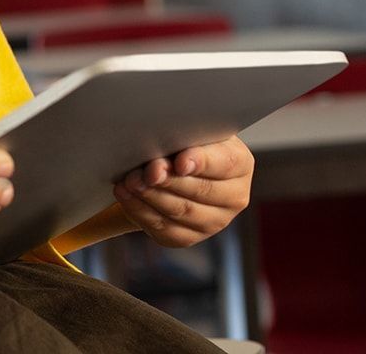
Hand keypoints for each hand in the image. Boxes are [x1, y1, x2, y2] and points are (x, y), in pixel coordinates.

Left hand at [112, 135, 253, 246]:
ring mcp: (214, 221)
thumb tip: (164, 147)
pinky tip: (126, 195)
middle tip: (145, 172)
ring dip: (152, 196)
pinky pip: (165, 229)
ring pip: (181, 212)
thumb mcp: (189, 128)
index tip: (180, 162)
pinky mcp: (188, 236)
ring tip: (130, 182)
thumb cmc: (182, 137)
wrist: (170, 161)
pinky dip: (141, 211)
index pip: (224, 163)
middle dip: (169, 181)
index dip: (201, 162)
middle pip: (200, 191)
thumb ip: (184, 133)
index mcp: (239, 163)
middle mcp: (233, 196)